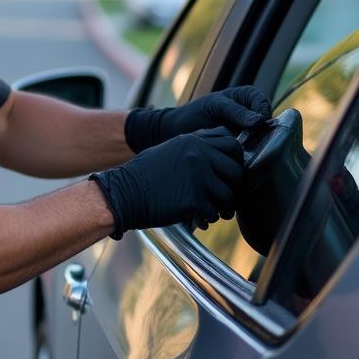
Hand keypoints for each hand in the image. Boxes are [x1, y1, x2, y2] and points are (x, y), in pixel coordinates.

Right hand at [90, 127, 244, 238]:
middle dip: (234, 186)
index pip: (232, 144)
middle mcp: (200, 154)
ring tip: (214, 210)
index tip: (228, 172)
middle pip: (236, 170)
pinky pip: (215, 212)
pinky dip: (209, 218)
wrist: (122, 193)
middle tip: (225, 196)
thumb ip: (195, 148)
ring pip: (229, 194)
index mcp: (194, 140)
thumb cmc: (143, 174)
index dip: (235, 160)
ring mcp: (198, 176)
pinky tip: (199, 217)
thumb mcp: (170, 150)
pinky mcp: (194, 200)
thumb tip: (219, 155)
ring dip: (224, 205)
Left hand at [124, 86, 270, 153]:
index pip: (262, 101)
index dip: (262, 110)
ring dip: (258, 145)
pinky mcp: (242, 151)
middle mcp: (249, 116)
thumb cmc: (193, 114)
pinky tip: (242, 159)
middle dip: (264, 131)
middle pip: (267, 122)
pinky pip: (253, 153)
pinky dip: (250, 156)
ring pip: (263, 139)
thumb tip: (259, 121)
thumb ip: (235, 112)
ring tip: (248, 151)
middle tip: (254, 139)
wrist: (176, 134)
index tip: (257, 122)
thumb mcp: (214, 107)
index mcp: (244, 98)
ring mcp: (247, 134)